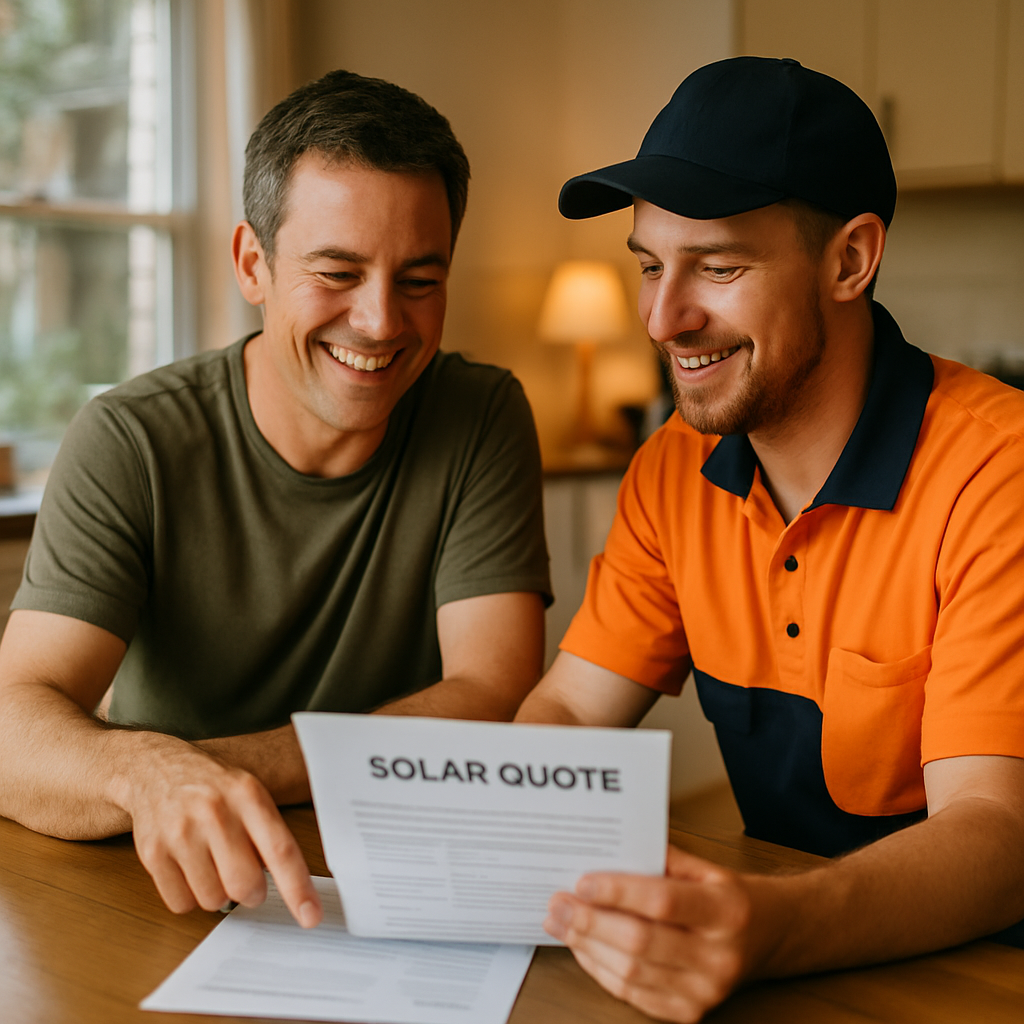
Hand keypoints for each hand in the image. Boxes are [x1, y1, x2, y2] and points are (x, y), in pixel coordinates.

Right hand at [124, 739, 321, 928]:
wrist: (156, 770)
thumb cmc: (213, 788)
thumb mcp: (249, 795)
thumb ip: (268, 834)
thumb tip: (289, 886)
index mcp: (248, 796)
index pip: (280, 850)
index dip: (297, 888)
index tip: (310, 916)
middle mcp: (215, 813)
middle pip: (245, 884)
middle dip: (252, 893)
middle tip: (247, 879)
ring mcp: (181, 834)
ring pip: (213, 900)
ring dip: (219, 892)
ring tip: (212, 864)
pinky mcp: (152, 854)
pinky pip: (181, 904)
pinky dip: (190, 897)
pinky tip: (190, 869)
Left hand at [544, 845, 755, 1022]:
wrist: (769, 937)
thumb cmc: (730, 898)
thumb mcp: (705, 867)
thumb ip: (660, 858)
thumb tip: (607, 850)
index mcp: (725, 911)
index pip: (662, 902)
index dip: (618, 893)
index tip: (582, 882)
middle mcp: (718, 957)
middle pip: (639, 942)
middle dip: (589, 921)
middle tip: (558, 903)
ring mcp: (704, 991)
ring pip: (630, 972)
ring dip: (586, 946)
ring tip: (561, 922)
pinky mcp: (689, 1012)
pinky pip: (632, 994)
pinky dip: (600, 969)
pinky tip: (583, 947)